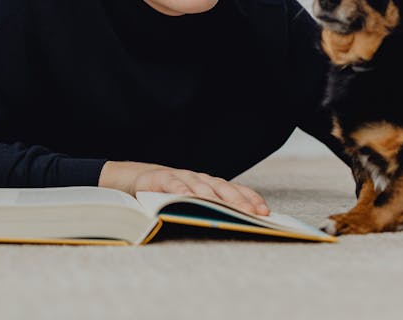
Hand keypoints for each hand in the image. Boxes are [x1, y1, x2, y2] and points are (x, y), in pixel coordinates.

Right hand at [99, 161, 268, 215]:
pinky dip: (182, 189)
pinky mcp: (161, 178)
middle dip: (239, 200)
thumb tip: (239, 226)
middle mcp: (199, 179)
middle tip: (252, 213)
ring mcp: (180, 177)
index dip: (250, 199)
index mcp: (210, 185)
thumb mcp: (191, 203)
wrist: (136, 180)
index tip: (266, 213)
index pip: (235, 190)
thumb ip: (209, 210)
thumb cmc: (169, 196)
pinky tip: (188, 197)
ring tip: (225, 206)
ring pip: (200, 185)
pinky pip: (174, 184)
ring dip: (213, 195)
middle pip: (223, 188)